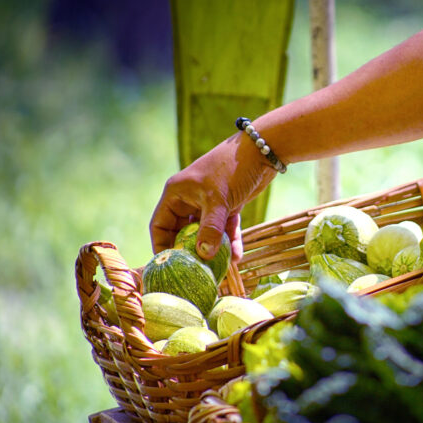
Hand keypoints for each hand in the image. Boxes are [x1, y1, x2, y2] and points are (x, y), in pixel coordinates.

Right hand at [149, 131, 276, 261]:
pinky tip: (237, 258)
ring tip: (219, 269)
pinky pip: (225, 228)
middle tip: (197, 272)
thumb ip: (210, 229)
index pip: (160, 225)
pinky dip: (230, 241)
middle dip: (191, 251)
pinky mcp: (228, 204)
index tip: (170, 266)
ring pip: (207, 232)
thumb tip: (203, 255)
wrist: (262, 150)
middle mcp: (189, 198)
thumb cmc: (232, 168)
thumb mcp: (218, 200)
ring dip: (214, 249)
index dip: (162, 246)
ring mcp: (209, 202)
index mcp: (176, 193)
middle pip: (184, 232)